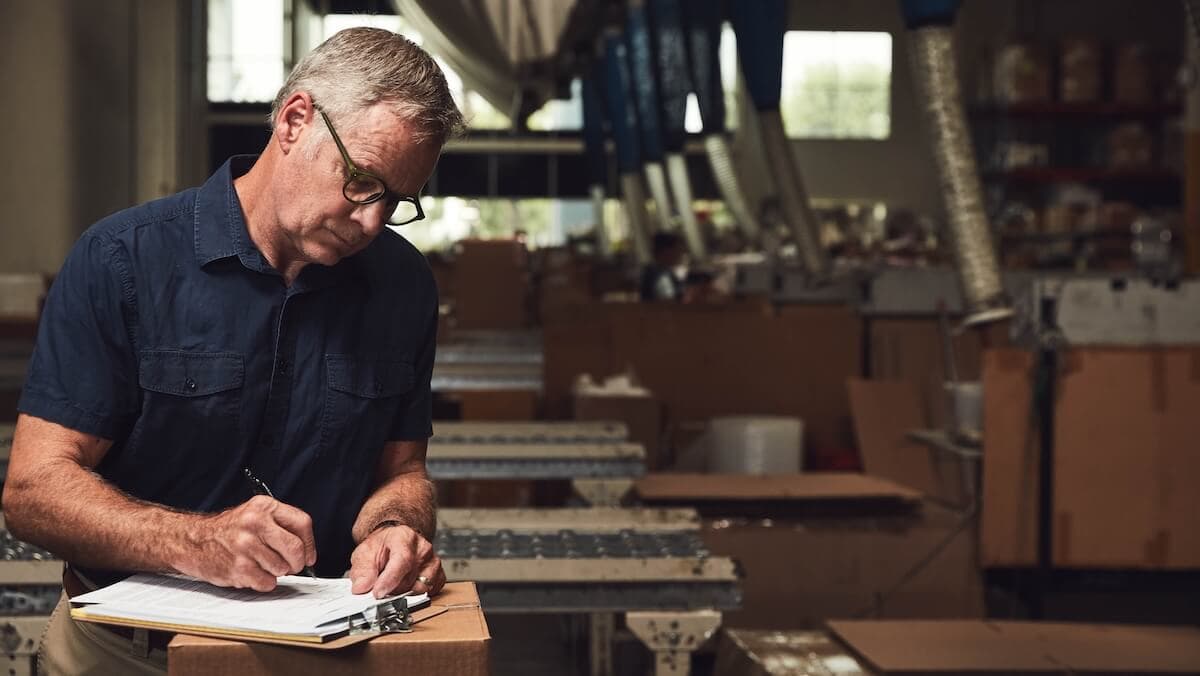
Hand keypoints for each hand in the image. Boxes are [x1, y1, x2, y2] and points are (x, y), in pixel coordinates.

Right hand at [176, 495, 316, 591]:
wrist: (191, 540)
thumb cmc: (227, 530)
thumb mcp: (254, 514)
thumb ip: (280, 525)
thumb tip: (307, 550)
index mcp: (263, 507)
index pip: (302, 523)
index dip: (310, 543)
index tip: (308, 555)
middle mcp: (255, 523)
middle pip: (296, 549)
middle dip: (297, 562)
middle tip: (291, 566)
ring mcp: (246, 546)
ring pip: (282, 568)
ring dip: (276, 572)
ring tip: (260, 564)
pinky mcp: (238, 567)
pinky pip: (267, 582)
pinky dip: (263, 582)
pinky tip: (251, 572)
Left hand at [348, 524, 443, 598]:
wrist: (394, 542)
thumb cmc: (382, 547)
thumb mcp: (364, 553)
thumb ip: (362, 571)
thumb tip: (362, 588)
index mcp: (404, 537)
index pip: (402, 560)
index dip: (390, 579)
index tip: (377, 593)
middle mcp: (422, 548)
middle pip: (409, 579)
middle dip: (391, 589)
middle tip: (379, 587)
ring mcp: (433, 561)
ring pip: (421, 588)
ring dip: (404, 592)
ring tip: (393, 584)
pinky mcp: (439, 574)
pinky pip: (431, 591)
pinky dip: (417, 594)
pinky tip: (406, 585)